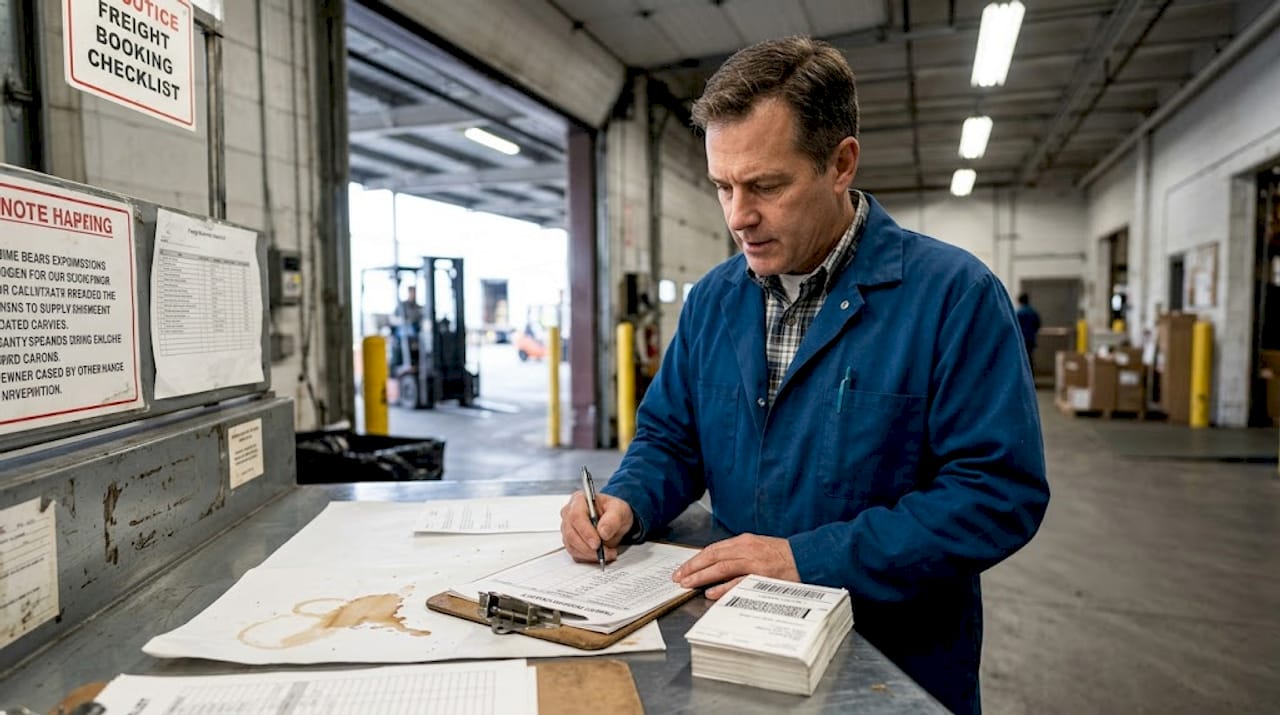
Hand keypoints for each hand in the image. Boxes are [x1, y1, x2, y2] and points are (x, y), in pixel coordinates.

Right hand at [560, 491, 633, 563]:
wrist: (615, 520)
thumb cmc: (614, 511)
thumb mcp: (620, 510)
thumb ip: (612, 519)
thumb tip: (603, 532)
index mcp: (579, 500)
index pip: (576, 516)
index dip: (585, 532)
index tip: (597, 543)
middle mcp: (569, 513)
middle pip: (571, 533)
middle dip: (588, 547)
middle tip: (604, 552)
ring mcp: (567, 528)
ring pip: (572, 545)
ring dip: (589, 554)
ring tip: (607, 553)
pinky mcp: (570, 541)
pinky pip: (575, 553)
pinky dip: (588, 557)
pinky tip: (600, 555)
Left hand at [671, 533, 799, 598]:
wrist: (807, 558)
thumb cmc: (783, 555)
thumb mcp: (758, 547)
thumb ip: (738, 555)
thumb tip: (715, 566)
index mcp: (744, 541)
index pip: (713, 549)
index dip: (696, 560)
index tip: (683, 569)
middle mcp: (747, 549)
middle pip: (713, 556)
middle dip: (693, 567)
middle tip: (678, 577)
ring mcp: (754, 563)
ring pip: (721, 568)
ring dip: (702, 576)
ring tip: (688, 584)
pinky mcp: (762, 576)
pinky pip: (738, 582)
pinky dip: (723, 588)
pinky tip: (710, 592)